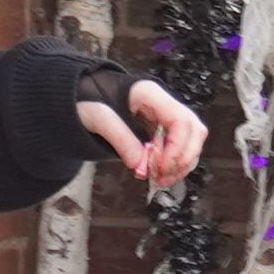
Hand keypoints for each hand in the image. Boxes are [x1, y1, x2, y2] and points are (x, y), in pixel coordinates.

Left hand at [79, 78, 207, 189]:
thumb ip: (120, 139)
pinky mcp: (161, 131)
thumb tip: (141, 167)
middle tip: (161, 176)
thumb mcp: (98, 118)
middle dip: (183, 158)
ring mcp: (165, 117)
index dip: (178, 147)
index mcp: (150, 93)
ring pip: (190, 142)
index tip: (161, 167)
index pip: (181, 119)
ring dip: (180, 165)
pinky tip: (158, 175)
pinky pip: (178, 148)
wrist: (80, 100)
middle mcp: (163, 103)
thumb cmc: (88, 101)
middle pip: (194, 130)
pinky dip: (173, 165)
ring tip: (159, 180)